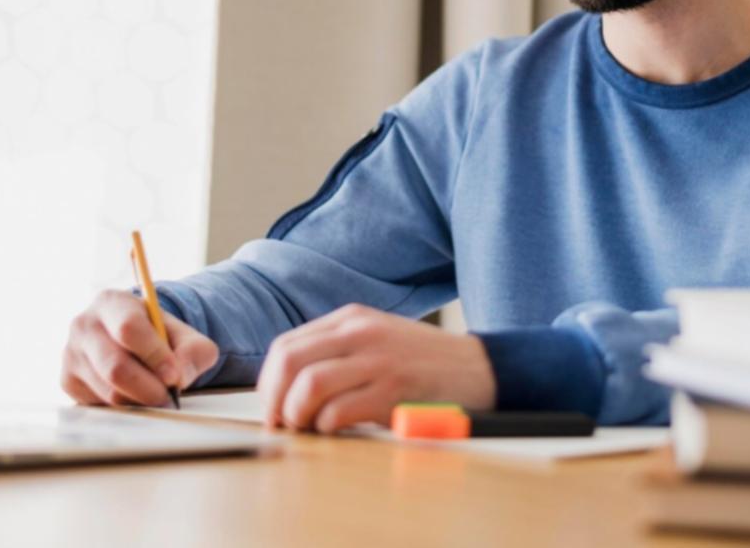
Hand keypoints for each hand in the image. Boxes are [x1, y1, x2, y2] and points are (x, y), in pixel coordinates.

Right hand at [61, 289, 219, 405]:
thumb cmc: (159, 336)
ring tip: (156, 394)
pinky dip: (124, 406)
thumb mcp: (185, 334)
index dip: (155, 355)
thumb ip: (194, 350)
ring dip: (140, 400)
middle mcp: (83, 325)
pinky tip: (134, 394)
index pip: (129, 329)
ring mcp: (71, 354)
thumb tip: (180, 377)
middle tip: (169, 395)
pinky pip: (100, 405)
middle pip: (115, 366)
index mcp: (111, 302)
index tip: (175, 375)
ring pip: (109, 391)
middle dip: (149, 388)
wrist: (131, 342)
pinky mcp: (68, 381)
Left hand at [257, 304, 496, 433]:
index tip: (274, 408)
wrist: (480, 368)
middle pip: (289, 363)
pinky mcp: (393, 389)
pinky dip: (327, 427)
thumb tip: (288, 388)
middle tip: (283, 425)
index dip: (269, 383)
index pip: (286, 346)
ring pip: (308, 386)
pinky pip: (338, 411)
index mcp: (351, 319)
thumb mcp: (377, 339)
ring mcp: (377, 359)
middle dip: (275, 401)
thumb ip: (337, 351)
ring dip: (298, 416)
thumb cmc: (424, 363)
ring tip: (310, 428)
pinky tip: (338, 430)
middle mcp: (360, 332)